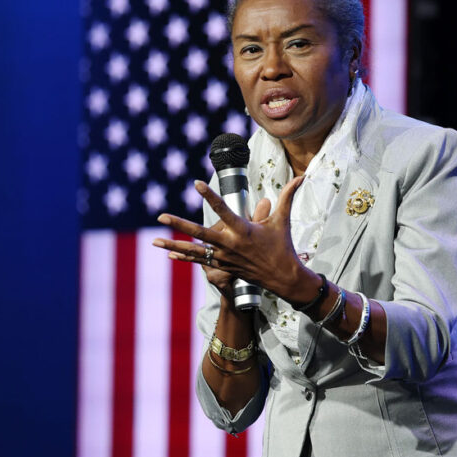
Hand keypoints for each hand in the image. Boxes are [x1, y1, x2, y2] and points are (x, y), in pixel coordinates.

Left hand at [152, 177, 314, 301]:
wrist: (282, 277)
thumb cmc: (282, 246)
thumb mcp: (283, 220)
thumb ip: (287, 197)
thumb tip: (300, 178)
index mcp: (244, 230)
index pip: (223, 209)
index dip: (209, 195)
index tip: (196, 183)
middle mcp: (230, 244)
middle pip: (200, 233)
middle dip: (179, 225)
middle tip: (161, 216)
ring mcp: (224, 258)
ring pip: (194, 252)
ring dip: (174, 246)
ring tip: (155, 242)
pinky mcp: (223, 267)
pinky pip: (200, 262)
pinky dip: (185, 258)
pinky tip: (170, 255)